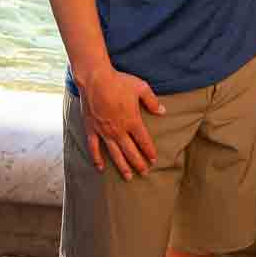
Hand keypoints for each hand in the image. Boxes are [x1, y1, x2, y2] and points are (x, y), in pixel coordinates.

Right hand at [78, 62, 165, 179]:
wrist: (96, 79)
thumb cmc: (119, 82)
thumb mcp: (141, 88)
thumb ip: (152, 101)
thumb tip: (163, 112)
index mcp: (132, 121)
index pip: (144, 140)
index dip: (149, 151)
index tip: (154, 160)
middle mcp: (119, 130)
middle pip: (131, 151)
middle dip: (139, 163)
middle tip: (145, 173)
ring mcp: (104, 132)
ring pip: (115, 154)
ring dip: (122, 166)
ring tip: (129, 177)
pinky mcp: (92, 130)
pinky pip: (94, 148)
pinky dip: (97, 159)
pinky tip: (101, 168)